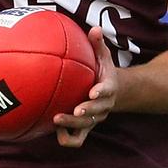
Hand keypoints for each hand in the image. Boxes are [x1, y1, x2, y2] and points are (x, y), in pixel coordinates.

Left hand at [53, 26, 117, 147]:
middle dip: (86, 111)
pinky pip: (77, 139)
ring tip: (56, 120)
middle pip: (97, 112)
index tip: (92, 93)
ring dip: (72, 125)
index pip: (107, 91)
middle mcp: (103, 105)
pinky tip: (55, 131)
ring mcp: (95, 119)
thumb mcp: (104, 57)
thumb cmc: (102, 71)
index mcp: (108, 88)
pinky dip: (67, 138)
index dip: (100, 93)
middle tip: (74, 109)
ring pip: (85, 126)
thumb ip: (98, 44)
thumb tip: (95, 28)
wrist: (112, 92)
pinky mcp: (86, 128)